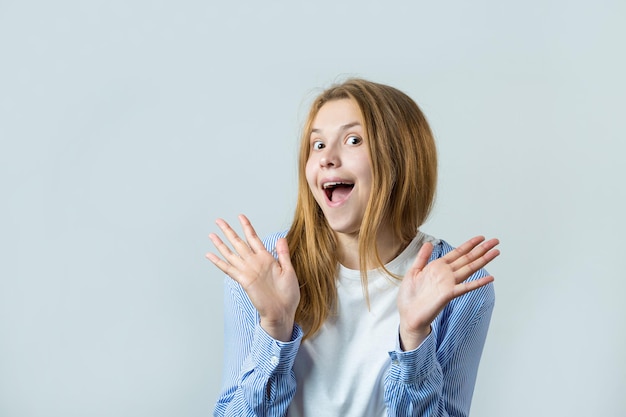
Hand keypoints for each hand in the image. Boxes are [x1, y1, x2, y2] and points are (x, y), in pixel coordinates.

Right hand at [206, 214, 299, 341]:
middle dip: (229, 231)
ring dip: (221, 244)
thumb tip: (280, 237)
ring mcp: (248, 271)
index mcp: (266, 258)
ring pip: (231, 254)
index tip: (240, 216)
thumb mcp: (289, 270)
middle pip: (238, 243)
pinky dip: (218, 262)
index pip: (253, 238)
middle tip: (219, 220)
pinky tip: (210, 255)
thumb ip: (283, 254)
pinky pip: (229, 269)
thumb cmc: (288, 294)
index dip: (247, 227)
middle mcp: (254, 263)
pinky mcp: (244, 280)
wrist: (283, 311)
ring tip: (211, 235)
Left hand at [397, 236, 499, 350]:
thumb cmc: (409, 297)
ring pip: (469, 269)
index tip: (481, 238)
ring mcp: (449, 284)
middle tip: (495, 241)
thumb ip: (422, 257)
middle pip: (467, 258)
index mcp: (438, 267)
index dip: (469, 245)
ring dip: (483, 260)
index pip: (457, 253)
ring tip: (495, 253)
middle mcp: (446, 274)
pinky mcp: (448, 294)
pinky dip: (478, 282)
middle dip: (481, 249)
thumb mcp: (414, 272)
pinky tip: (489, 278)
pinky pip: (465, 287)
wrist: (408, 315)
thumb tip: (429, 243)